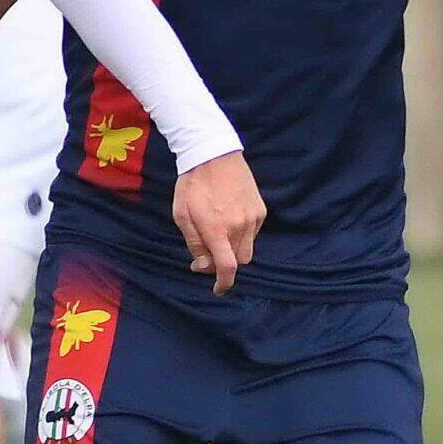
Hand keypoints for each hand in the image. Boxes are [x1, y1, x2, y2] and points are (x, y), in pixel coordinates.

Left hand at [173, 152, 265, 294]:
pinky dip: (242, 234)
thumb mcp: (182, 215)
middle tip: (208, 253)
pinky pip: (253, 232)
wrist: (214, 154)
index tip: (218, 289)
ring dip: (233, 249)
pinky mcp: (260, 209)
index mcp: (217, 229)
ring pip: (247, 248)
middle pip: (238, 261)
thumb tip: (203, 266)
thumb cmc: (192, 185)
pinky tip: (229, 217)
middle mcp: (239, 226)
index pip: (227, 268)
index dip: (223, 284)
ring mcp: (253, 217)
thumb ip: (194, 244)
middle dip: (224, 263)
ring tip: (218, 231)